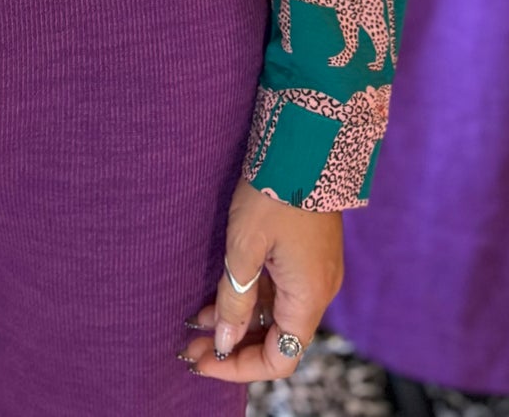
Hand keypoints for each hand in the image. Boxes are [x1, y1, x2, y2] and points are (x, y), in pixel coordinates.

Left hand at [181, 178, 342, 384]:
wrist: (307, 142)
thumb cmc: (275, 192)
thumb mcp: (245, 247)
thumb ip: (235, 299)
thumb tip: (225, 342)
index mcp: (308, 297)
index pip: (279, 359)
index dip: (239, 367)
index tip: (203, 360)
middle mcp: (318, 291)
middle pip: (277, 339)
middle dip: (233, 345)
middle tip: (191, 344)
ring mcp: (314, 271)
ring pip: (275, 313)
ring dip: (238, 321)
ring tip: (195, 322)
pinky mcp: (307, 253)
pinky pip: (279, 290)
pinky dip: (250, 298)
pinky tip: (217, 296)